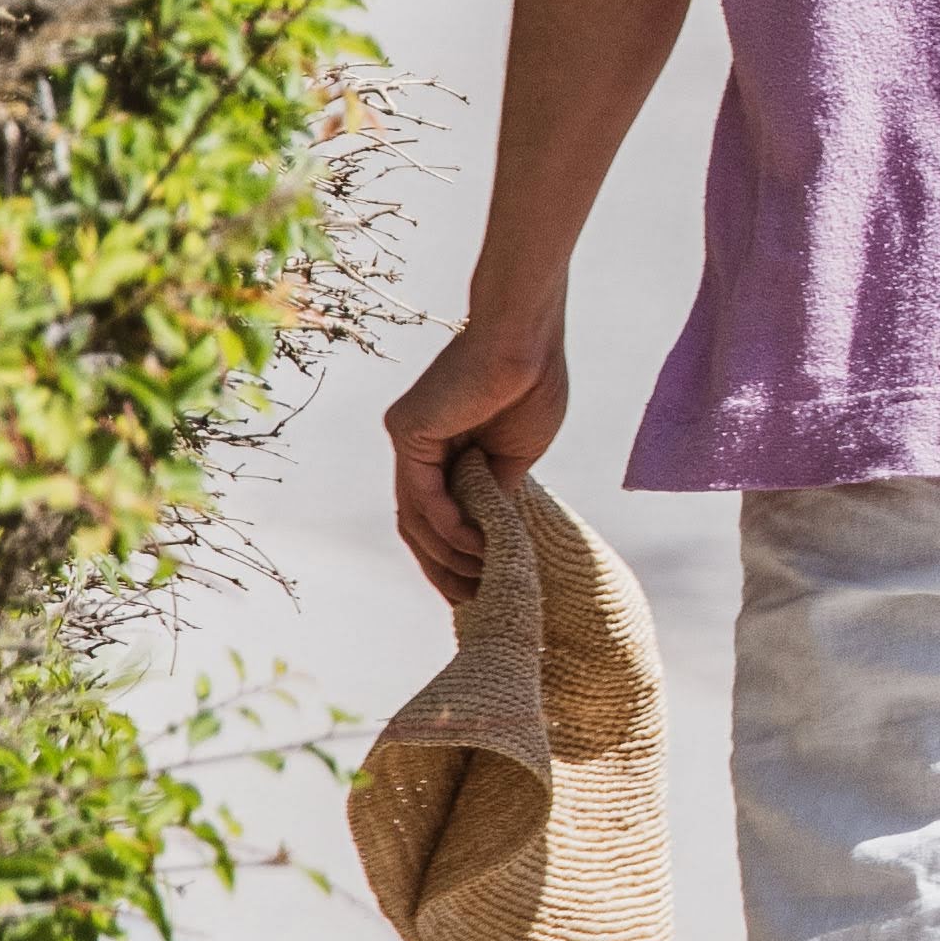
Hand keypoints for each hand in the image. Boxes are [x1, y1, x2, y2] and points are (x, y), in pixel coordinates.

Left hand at [383, 309, 566, 604]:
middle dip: (443, 568)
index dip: (455, 557)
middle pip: (417, 524)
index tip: (480, 590)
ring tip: (483, 578)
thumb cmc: (532, 383)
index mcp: (444, 450)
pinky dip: (448, 525)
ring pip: (415, 516)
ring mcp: (408, 438)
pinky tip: (476, 544)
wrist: (527, 336)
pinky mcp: (407, 431)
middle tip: (471, 603)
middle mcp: (417, 446)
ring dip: (448, 554)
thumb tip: (491, 539)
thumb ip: (498, 491)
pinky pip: (422, 494)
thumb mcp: (518, 454)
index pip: (437, 516)